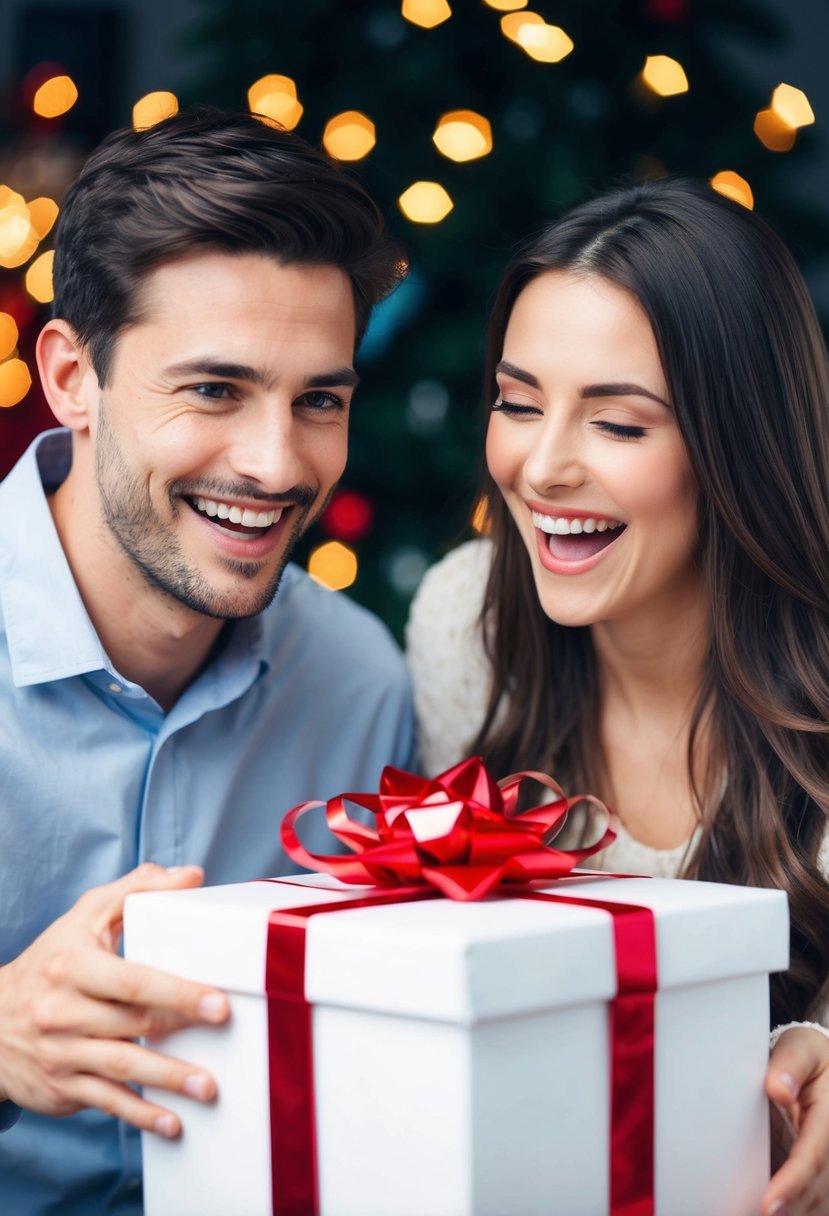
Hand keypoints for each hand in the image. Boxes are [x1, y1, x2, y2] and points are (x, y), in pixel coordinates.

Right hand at [0, 863, 229, 1137]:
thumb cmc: (53, 960)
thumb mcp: (85, 917)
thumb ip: (136, 890)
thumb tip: (191, 876)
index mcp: (72, 966)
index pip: (131, 979)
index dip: (175, 990)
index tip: (216, 1001)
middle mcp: (61, 1011)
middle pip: (133, 1022)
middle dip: (181, 1030)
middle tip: (226, 1034)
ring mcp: (61, 1053)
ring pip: (122, 1065)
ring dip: (168, 1080)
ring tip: (208, 1088)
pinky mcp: (62, 1086)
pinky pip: (106, 1101)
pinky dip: (139, 1113)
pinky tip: (172, 1122)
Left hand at [762, 1026, 828, 1214]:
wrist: (824, 1065)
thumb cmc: (810, 1055)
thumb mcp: (802, 1046)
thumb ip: (790, 1063)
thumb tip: (777, 1089)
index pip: (813, 1156)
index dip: (792, 1183)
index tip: (768, 1206)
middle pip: (816, 1189)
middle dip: (789, 1209)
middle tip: (752, 1215)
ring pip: (818, 1200)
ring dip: (792, 1212)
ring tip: (750, 1213)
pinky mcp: (823, 1169)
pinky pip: (814, 1198)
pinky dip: (793, 1208)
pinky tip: (768, 1210)